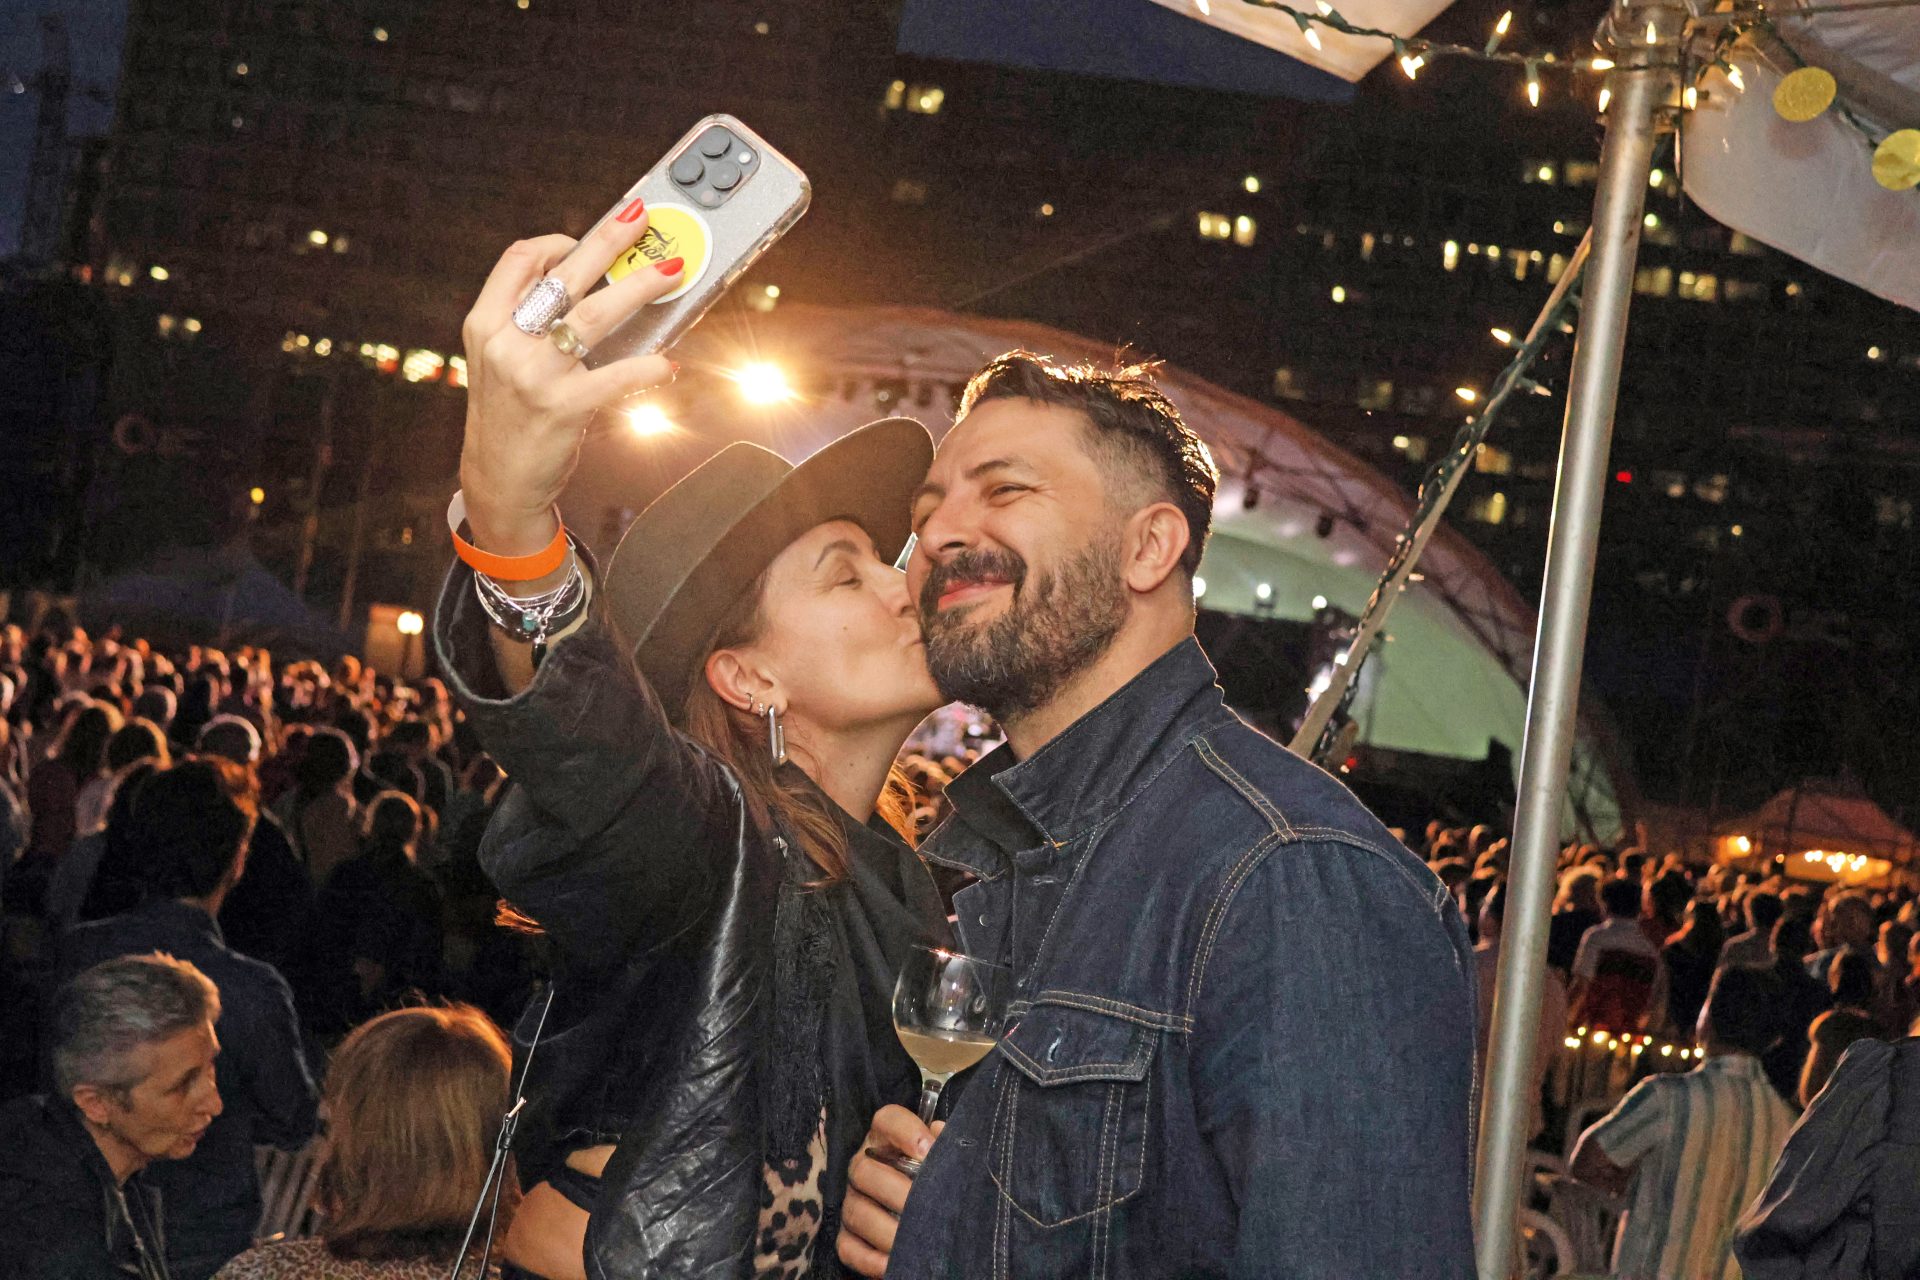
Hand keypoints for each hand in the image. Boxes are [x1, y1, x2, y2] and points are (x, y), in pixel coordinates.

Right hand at [457, 207, 683, 559]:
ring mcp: (533, 375)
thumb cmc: (511, 414)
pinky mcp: (562, 407)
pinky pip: (615, 376)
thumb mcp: (501, 360)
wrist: (500, 480)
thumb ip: (528, 323)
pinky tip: (668, 365)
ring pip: (594, 315)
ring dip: (638, 288)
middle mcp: (505, 343)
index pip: (519, 260)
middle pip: (563, 275)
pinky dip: (647, 368)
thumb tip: (588, 281)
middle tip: (641, 218)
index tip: (587, 237)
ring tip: (670, 273)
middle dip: (608, 240)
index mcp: (485, 324)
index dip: (556, 241)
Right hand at [838, 1105, 942, 1277]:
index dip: (904, 1130)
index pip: (887, 1120)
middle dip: (897, 1191)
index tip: (928, 1150)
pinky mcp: (846, 1236)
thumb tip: (942, 1134)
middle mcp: (863, 1166)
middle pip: (864, 1170)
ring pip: (856, 1212)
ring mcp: (852, 1201)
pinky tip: (892, 1264)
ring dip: (886, 1230)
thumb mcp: (945, 1159)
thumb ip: (946, 1145)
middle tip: (926, 1208)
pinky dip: (869, 1259)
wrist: (926, 1216)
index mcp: (887, 1139)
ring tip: (914, 1242)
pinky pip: (847, 1247)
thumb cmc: (936, 1179)